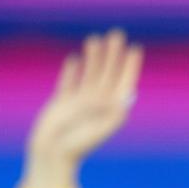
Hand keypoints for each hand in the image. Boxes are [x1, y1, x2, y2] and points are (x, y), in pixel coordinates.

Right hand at [23, 29, 143, 187]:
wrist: (52, 153)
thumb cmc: (79, 143)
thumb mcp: (102, 127)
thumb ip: (114, 109)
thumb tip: (126, 92)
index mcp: (110, 111)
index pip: (123, 83)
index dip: (130, 66)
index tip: (135, 48)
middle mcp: (97, 105)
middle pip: (108, 74)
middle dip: (113, 55)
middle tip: (117, 34)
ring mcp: (79, 103)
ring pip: (89, 75)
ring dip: (94, 58)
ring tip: (94, 39)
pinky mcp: (61, 104)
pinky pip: (68, 83)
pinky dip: (71, 71)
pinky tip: (74, 59)